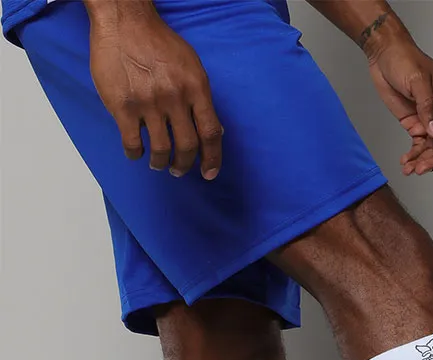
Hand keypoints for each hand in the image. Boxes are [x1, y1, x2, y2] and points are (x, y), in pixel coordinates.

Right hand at [86, 2, 222, 178]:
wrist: (124, 20)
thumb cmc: (159, 42)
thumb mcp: (191, 66)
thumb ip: (202, 98)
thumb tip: (216, 131)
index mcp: (196, 88)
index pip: (211, 133)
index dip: (213, 159)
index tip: (209, 173)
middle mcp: (175, 98)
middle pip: (187, 146)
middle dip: (184, 164)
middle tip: (179, 169)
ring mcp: (148, 103)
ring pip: (161, 149)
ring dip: (161, 163)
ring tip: (158, 164)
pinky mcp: (122, 105)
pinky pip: (132, 142)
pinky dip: (136, 154)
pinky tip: (136, 153)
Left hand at [365, 27, 432, 175]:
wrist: (384, 53)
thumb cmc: (404, 58)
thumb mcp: (417, 80)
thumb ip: (427, 108)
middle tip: (421, 169)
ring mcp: (428, 120)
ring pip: (432, 148)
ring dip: (422, 161)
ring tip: (410, 169)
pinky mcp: (414, 123)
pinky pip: (418, 145)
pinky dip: (413, 155)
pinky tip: (406, 163)